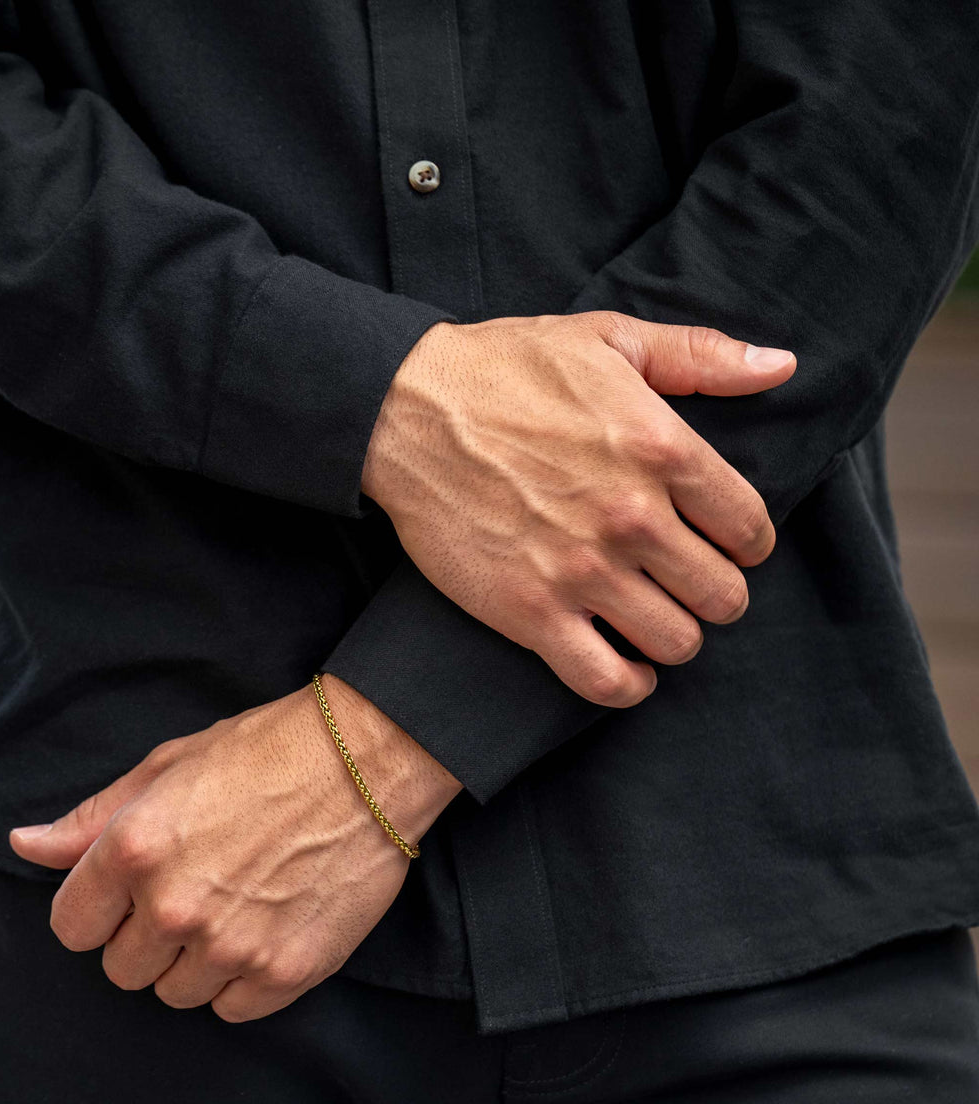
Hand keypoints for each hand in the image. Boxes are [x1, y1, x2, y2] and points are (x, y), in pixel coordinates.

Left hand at [8, 675, 460, 1020]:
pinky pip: (232, 1009)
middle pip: (121, 968)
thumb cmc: (268, 750)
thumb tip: (25, 846)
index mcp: (134, 850)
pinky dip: (241, 978)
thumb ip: (91, 819)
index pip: (72, 927)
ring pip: (176, 993)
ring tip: (234, 903)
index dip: (98, 908)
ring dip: (194, 959)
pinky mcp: (284, 972)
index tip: (130, 891)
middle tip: (193, 888)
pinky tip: (264, 927)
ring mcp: (231, 946)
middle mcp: (174, 907)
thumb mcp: (170, 765)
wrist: (369, 760)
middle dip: (145, 934)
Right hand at [362, 311, 795, 705]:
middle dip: (715, 592)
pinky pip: (608, 681)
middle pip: (722, 595)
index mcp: (662, 449)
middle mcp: (633, 518)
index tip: (724, 543)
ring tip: (652, 616)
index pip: (749, 528)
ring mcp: (581, 572)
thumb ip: (700, 355)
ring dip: (674, 634)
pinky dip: (628, 684)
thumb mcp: (608, 338)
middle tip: (687, 583)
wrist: (405, 412)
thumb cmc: (505, 369)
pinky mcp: (531, 614)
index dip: (746, 543)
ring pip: (676, 641)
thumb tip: (781, 366)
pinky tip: (625, 666)